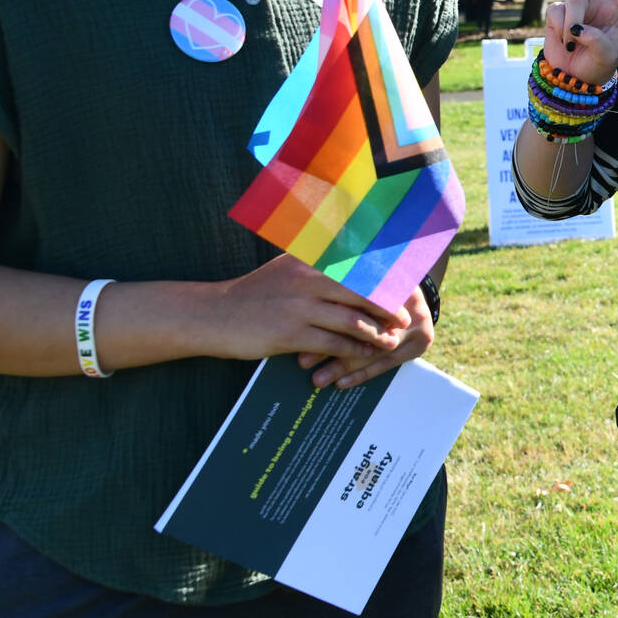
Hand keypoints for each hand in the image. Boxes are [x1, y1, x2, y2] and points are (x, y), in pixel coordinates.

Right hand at [205, 254, 405, 368]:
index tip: (403, 291)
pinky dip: (354, 351)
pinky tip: (363, 355)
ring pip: (352, 320)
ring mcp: (300, 308)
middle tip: (404, 319)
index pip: (358, 268)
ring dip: (376, 333)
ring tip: (389, 340)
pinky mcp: (291, 334)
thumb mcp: (286, 269)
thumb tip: (353, 261)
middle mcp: (307, 280)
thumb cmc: (254, 294)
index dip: (384, 281)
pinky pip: (334, 344)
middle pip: (363, 293)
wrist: (213, 315)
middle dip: (388, 308)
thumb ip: (317, 265)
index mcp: (309, 261)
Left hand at [301, 284, 433, 390]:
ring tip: (318, 379)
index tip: (303, 330)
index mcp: (393, 282)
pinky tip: (341, 383)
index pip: (357, 304)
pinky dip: (362, 374)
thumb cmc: (377, 284)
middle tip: (303, 361)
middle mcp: (410, 303)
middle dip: (331, 346)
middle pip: (365, 329)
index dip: (329, 318)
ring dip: (343, 366)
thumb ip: (341, 290)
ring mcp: (419, 325)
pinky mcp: (420, 345)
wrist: (412, 296)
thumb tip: (305, 307)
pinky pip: (387, 363)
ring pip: (374, 351)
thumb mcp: (362, 279)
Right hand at [544, 0, 617, 83]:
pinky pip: (557, 12)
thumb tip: (577, 27)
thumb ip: (596, 40)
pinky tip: (564, 40)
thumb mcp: (606, 55)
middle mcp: (596, 3)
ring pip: (574, 0)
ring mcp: (576, 7)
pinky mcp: (556, 13)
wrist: (573, 78)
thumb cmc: (596, 66)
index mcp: (615, 11)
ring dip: (574, 22)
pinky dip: (561, 28)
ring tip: (574, 41)